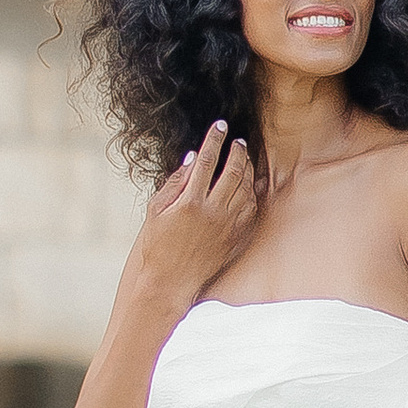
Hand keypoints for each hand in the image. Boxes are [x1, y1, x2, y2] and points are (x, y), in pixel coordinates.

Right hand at [133, 123, 258, 307]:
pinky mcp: (236, 236)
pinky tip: (249, 182)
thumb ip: (174, 183)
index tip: (220, 126)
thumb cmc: (158, 245)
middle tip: (237, 140)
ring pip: (245, 187)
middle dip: (236, 150)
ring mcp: (227, 224)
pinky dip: (251, 190)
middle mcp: (212, 212)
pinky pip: (250, 207)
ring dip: (247, 168)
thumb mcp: (156, 211)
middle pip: (232, 170)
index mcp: (189, 202)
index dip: (215, 139)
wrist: (171, 281)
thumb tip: (191, 158)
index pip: (206, 160)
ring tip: (243, 157)